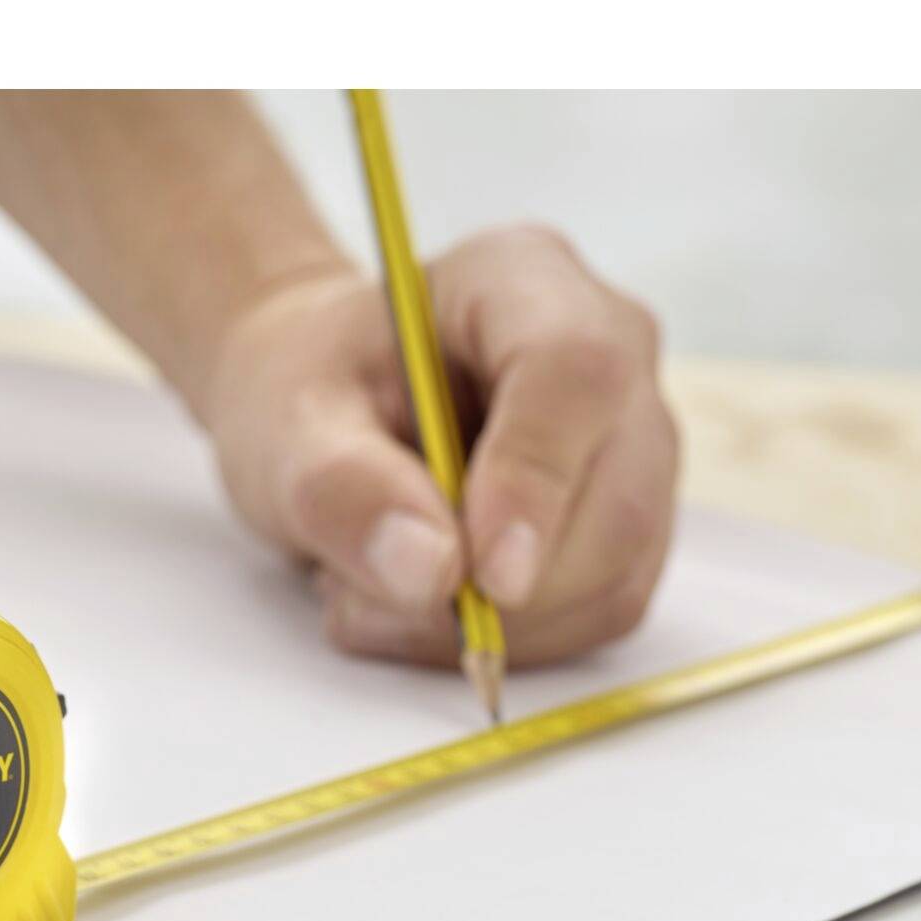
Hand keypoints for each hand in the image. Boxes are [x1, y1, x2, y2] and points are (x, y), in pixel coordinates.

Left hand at [198, 226, 677, 666]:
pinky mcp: (629, 524)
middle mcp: (611, 351)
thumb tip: (430, 569)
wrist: (328, 409)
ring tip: (377, 590)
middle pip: (617, 495)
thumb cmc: (312, 392)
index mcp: (524, 280)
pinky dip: (510, 640)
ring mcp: (634, 443)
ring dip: (496, 626)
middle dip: (505, 589)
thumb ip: (341, 488)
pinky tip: (425, 607)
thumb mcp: (286, 427)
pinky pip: (599, 612)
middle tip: (367, 596)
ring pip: (615, 574)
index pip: (574, 372)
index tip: (485, 578)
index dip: (536, 481)